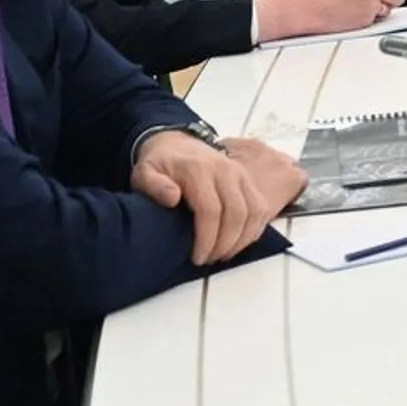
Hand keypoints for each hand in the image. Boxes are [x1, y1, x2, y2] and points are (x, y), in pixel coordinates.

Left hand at [133, 131, 305, 264]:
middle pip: (236, 213)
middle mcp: (226, 170)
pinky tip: (238, 243)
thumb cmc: (160, 165)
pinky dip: (253, 230)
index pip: (211, 209)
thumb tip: (172, 198)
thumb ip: (153, 185)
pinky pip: (261, 208)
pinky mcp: (249, 180)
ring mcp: (241, 174)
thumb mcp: (144, 173)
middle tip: (209, 260)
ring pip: (254, 212)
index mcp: (199, 170)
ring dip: (242, 240)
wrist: (177, 145)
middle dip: (225, 244)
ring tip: (223, 255)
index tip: (197, 257)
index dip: (207, 239)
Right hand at [253, 0, 405, 42]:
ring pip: (389, 9)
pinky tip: (354, 16)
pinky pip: (376, 20)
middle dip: (391, 0)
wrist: (309, 8)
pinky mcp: (367, 17)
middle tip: (380, 3)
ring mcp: (372, 2)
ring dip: (380, 11)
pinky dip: (368, 20)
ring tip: (361, 9)